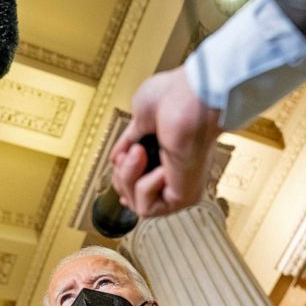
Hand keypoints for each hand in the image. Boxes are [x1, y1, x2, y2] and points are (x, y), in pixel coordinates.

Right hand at [110, 67, 221, 217]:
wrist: (189, 98)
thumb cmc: (174, 97)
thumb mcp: (140, 119)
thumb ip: (128, 142)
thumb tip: (116, 159)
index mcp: (167, 156)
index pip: (139, 184)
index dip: (123, 179)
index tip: (118, 164)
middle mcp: (174, 174)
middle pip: (130, 196)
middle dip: (121, 173)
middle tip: (133, 150)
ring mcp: (178, 186)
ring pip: (136, 205)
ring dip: (129, 176)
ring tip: (140, 153)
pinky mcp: (183, 197)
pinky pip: (147, 208)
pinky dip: (145, 186)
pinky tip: (160, 169)